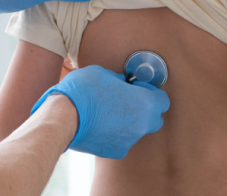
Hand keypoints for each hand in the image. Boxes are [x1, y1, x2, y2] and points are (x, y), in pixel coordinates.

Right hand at [31, 65, 169, 158]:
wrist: (64, 117)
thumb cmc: (85, 90)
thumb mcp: (104, 73)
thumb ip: (120, 80)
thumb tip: (121, 84)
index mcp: (144, 104)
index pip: (163, 100)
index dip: (150, 91)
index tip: (137, 86)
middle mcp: (141, 125)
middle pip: (154, 118)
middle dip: (145, 109)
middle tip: (127, 98)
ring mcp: (128, 141)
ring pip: (137, 130)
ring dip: (129, 120)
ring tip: (109, 110)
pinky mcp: (114, 151)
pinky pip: (121, 139)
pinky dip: (115, 132)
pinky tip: (100, 123)